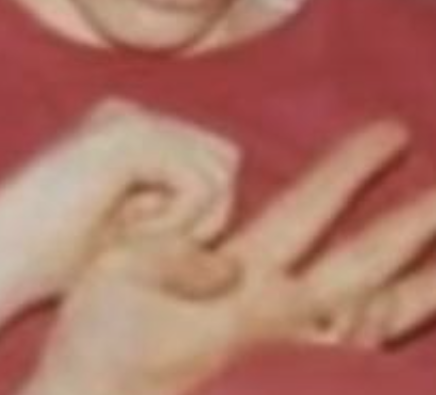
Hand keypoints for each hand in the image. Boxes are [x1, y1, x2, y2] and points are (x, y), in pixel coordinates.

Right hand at [0, 98, 239, 393]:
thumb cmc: (56, 260)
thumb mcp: (133, 235)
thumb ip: (179, 217)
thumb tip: (239, 230)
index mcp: (128, 128)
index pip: (215, 161)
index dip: (202, 214)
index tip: (145, 240)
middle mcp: (130, 113)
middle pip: (225, 161)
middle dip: (204, 215)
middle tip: (143, 241)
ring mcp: (127, 120)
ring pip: (218, 172)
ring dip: (189, 223)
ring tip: (132, 238)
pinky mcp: (125, 138)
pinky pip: (199, 184)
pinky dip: (177, 224)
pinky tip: (127, 234)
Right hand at [23, 119, 435, 394]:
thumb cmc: (96, 339)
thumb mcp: (112, 275)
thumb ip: (169, 257)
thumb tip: (226, 259)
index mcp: (241, 281)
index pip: (310, 208)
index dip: (351, 167)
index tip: (393, 130)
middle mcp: (283, 321)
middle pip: (368, 265)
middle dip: (417, 225)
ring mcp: (295, 362)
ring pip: (379, 319)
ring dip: (422, 285)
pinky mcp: (291, 388)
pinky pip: (360, 360)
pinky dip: (389, 333)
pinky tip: (396, 322)